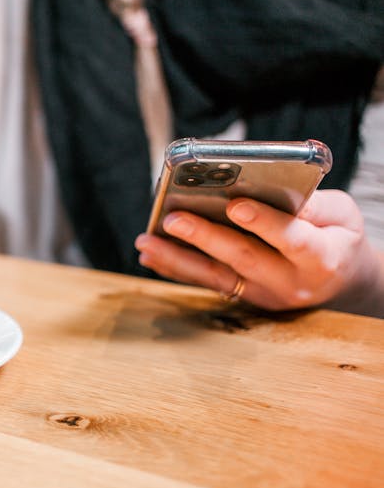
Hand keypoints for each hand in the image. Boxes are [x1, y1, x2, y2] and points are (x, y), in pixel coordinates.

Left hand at [134, 190, 383, 316]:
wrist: (340, 278)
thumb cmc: (336, 235)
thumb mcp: (342, 215)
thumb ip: (313, 206)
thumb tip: (269, 189)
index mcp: (323, 258)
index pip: (293, 240)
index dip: (265, 223)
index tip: (235, 205)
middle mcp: (291, 282)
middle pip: (245, 259)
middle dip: (205, 237)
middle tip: (173, 219)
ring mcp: (264, 294)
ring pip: (217, 276)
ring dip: (176, 258)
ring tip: (146, 241)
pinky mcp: (244, 297)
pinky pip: (206, 282)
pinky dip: (175, 269)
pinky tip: (149, 255)